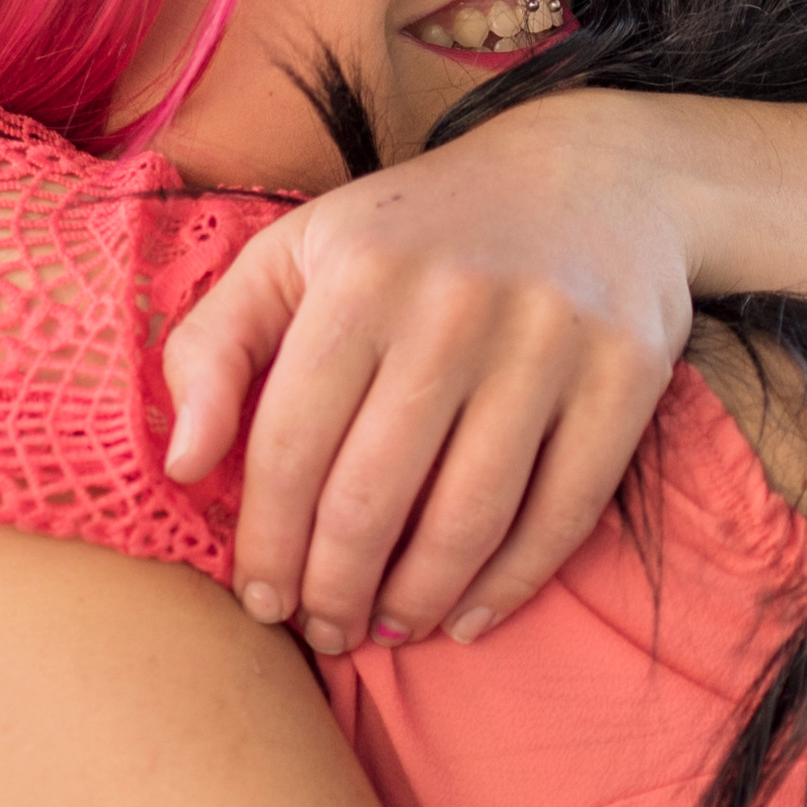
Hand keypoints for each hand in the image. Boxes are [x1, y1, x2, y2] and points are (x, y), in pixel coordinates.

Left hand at [161, 102, 695, 655]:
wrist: (591, 174)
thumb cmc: (417, 233)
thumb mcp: (297, 253)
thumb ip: (214, 347)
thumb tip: (181, 470)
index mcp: (361, 278)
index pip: (292, 446)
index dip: (268, 543)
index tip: (260, 602)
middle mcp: (455, 308)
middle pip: (374, 498)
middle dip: (336, 590)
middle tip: (324, 631)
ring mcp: (548, 343)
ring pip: (469, 519)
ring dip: (417, 601)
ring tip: (387, 632)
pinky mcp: (625, 376)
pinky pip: (562, 512)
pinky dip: (511, 583)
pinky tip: (468, 616)